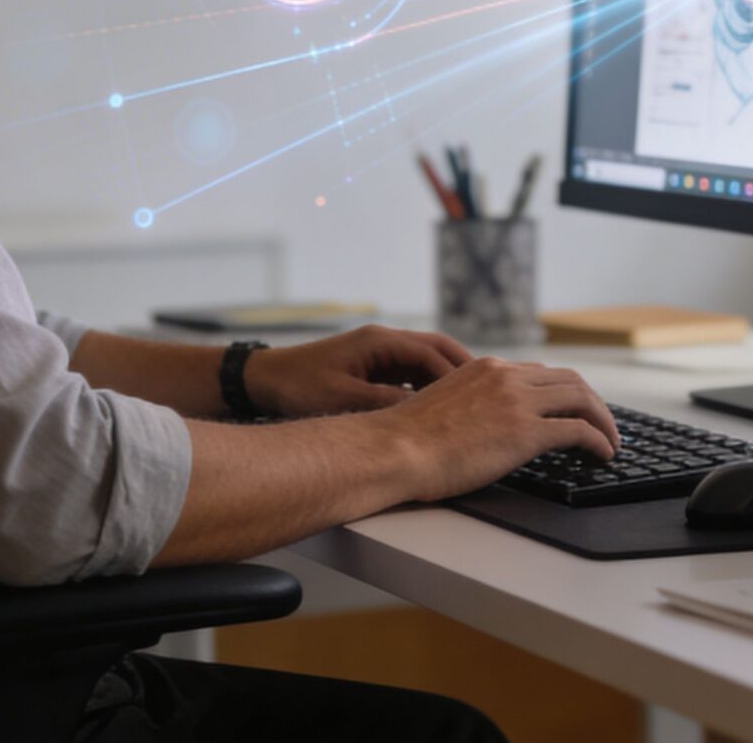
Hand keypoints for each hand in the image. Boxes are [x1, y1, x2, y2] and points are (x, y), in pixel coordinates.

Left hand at [242, 324, 472, 416]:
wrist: (263, 380)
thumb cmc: (298, 386)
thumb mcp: (343, 398)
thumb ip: (383, 403)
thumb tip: (422, 412)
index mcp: (378, 342)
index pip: (430, 353)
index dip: (456, 375)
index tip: (476, 396)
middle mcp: (383, 342)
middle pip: (436, 350)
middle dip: (463, 371)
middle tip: (489, 393)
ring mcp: (379, 353)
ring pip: (426, 363)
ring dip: (448, 380)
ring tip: (473, 404)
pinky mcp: (372, 367)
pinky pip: (411, 375)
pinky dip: (429, 388)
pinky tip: (440, 410)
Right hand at [371, 356, 620, 500]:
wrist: (393, 450)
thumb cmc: (405, 440)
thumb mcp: (442, 405)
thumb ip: (470, 403)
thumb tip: (482, 423)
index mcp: (486, 368)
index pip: (539, 373)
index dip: (563, 392)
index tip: (573, 408)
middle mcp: (506, 377)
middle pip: (569, 380)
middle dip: (591, 402)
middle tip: (602, 424)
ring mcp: (518, 402)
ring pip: (581, 399)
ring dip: (603, 421)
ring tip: (611, 442)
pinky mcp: (526, 432)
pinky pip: (579, 430)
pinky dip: (599, 440)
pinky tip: (603, 455)